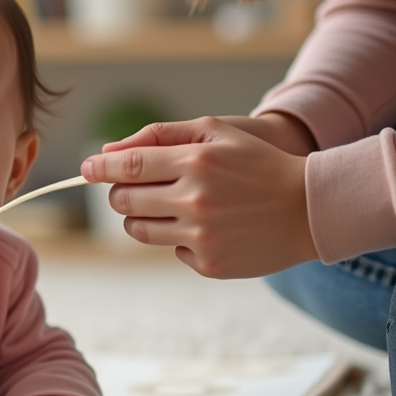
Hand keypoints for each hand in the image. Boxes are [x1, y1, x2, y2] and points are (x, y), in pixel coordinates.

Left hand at [81, 116, 317, 278]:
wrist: (310, 208)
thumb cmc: (258, 162)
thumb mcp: (216, 132)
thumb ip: (161, 135)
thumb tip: (110, 150)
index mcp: (195, 162)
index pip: (127, 166)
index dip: (99, 168)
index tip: (86, 169)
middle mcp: (195, 200)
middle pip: (124, 201)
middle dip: (120, 193)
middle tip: (134, 188)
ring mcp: (201, 235)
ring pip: (138, 229)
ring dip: (139, 217)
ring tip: (164, 206)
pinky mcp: (208, 263)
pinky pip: (170, 249)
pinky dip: (177, 237)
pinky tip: (205, 226)